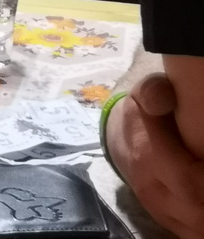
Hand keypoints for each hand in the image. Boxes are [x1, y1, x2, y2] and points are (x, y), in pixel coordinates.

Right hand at [106, 74, 203, 237]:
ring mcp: (159, 212)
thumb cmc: (143, 114)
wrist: (121, 141)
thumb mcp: (145, 93)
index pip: (188, 182)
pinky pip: (192, 236)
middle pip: (197, 214)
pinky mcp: (166, 224)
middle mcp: (152, 191)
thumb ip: (154, 92)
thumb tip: (161, 101)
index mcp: (147, 156)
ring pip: (196, 230)